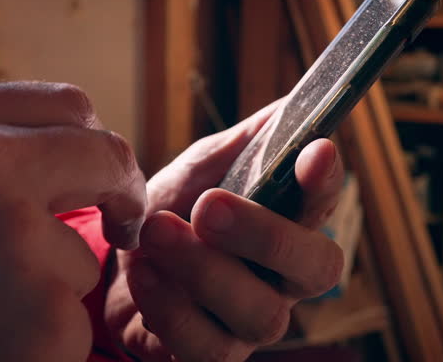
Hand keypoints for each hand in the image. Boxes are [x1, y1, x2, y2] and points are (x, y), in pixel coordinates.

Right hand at [0, 82, 146, 360]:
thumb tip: (67, 145)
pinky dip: (42, 337)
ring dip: (51, 284)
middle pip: (105, 155)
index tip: (101, 170)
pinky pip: (71, 320)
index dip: (94, 139)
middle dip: (124, 190)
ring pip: (82, 255)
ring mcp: (15, 240)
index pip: (65, 104)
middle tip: (124, 221)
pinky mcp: (43, 316)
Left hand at [105, 103, 345, 361]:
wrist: (116, 264)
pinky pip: (207, 347)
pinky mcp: (212, 355)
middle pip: (315, 268)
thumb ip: (246, 143)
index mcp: (287, 223)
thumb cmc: (173, 210)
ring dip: (203, 270)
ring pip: (259, 312)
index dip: (325, 181)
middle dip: (264, 234)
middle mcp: (282, 279)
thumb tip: (293, 104)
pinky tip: (144, 273)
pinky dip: (170, 307)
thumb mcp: (203, 167)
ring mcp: (250, 323)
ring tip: (156, 233)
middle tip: (209, 206)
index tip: (314, 150)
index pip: (324, 204)